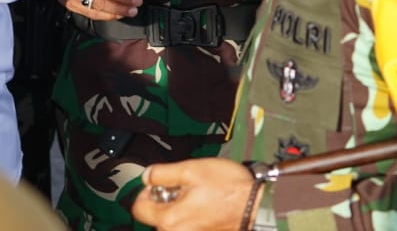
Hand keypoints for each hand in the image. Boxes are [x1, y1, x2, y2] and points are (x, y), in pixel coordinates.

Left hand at [132, 158, 256, 230]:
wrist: (258, 206)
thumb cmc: (229, 189)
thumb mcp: (190, 170)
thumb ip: (162, 174)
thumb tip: (146, 176)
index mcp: (170, 219)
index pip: (139, 209)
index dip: (146, 192)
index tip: (158, 184)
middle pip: (156, 218)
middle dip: (164, 201)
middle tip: (183, 187)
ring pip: (172, 223)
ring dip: (178, 209)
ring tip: (197, 196)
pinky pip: (188, 228)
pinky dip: (191, 217)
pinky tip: (205, 206)